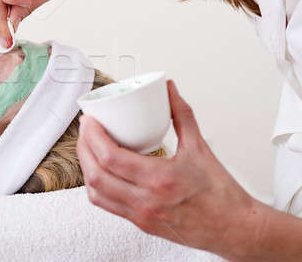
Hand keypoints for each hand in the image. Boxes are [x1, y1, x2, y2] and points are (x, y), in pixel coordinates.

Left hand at [77, 80, 260, 260]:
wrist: (235, 228)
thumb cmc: (221, 194)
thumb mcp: (200, 147)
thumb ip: (182, 114)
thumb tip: (169, 90)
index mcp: (160, 180)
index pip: (111, 157)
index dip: (92, 136)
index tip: (89, 120)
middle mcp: (146, 201)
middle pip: (97, 174)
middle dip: (83, 147)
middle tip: (85, 129)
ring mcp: (141, 215)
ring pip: (96, 192)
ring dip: (86, 167)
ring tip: (88, 146)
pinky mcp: (140, 223)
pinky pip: (106, 205)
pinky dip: (95, 186)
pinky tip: (99, 171)